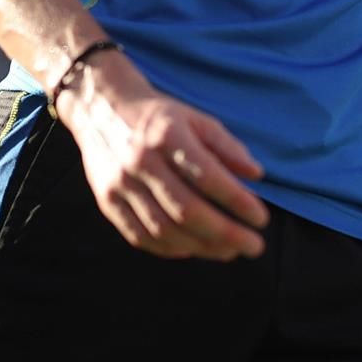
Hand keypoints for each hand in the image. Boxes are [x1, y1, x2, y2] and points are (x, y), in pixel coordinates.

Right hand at [57, 55, 269, 259]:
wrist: (100, 109)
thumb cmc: (159, 117)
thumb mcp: (195, 119)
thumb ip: (226, 146)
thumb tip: (256, 175)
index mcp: (166, 135)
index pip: (208, 176)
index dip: (237, 201)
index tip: (261, 218)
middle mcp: (140, 161)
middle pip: (186, 210)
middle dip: (225, 234)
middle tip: (254, 246)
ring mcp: (120, 185)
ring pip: (164, 229)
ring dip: (202, 247)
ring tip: (230, 251)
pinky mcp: (108, 202)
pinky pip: (141, 237)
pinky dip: (171, 249)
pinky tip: (195, 249)